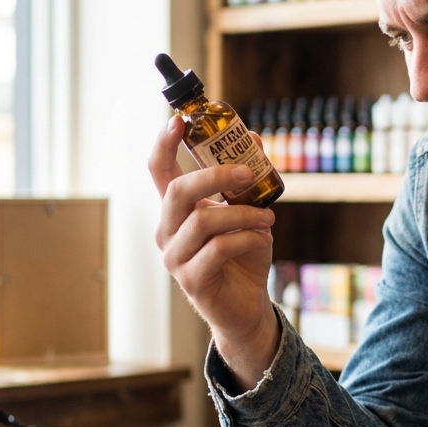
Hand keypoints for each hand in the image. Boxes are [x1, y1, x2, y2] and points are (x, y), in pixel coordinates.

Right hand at [149, 116, 277, 385]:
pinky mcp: (192, 279)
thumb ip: (247, 180)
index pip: (158, 171)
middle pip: (178, 191)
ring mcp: (175, 257)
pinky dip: (248, 239)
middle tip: (248, 173)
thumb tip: (253, 139)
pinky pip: (220, 248)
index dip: (163, 144)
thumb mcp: (248, 212)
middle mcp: (167, 231)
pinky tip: (264, 241)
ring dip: (244, 213)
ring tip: (269, 219)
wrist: (247, 306)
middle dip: (216, 175)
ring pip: (204, 220)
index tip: (178, 120)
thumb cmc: (243, 255)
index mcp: (176, 211)